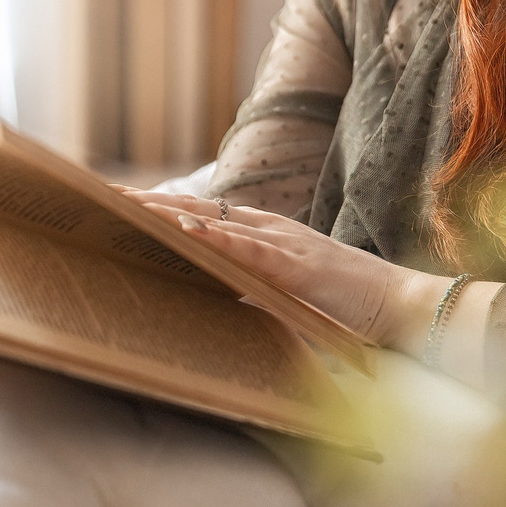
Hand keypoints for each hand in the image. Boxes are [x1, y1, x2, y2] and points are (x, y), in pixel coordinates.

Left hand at [123, 191, 447, 349]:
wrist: (403, 308)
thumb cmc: (351, 309)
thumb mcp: (292, 299)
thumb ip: (259, 293)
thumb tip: (223, 299)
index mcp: (270, 241)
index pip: (206, 219)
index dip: (163, 211)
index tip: (121, 208)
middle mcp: (273, 232)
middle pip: (199, 210)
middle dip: (150, 204)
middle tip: (102, 197)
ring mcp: (286, 245)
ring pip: (215, 222)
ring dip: (169, 213)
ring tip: (125, 206)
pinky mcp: (298, 265)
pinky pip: (249, 248)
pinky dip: (216, 237)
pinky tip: (184, 230)